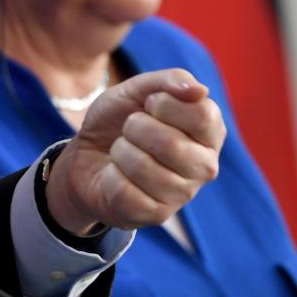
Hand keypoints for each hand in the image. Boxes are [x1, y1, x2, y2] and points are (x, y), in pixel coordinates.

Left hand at [44, 69, 225, 233]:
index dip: (164, 104)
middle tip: (129, 128)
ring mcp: (183, 194)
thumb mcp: (138, 90)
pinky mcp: (157, 215)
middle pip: (173, 145)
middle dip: (136, 128)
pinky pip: (125, 192)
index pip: (203, 115)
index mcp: (209, 132)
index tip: (149, 104)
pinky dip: (110, 176)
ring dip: (120, 151)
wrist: (87, 154)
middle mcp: (205, 166)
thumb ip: (170, 81)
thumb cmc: (121, 120)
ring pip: (145, 169)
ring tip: (121, 150)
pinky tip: (115, 174)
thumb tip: (200, 90)